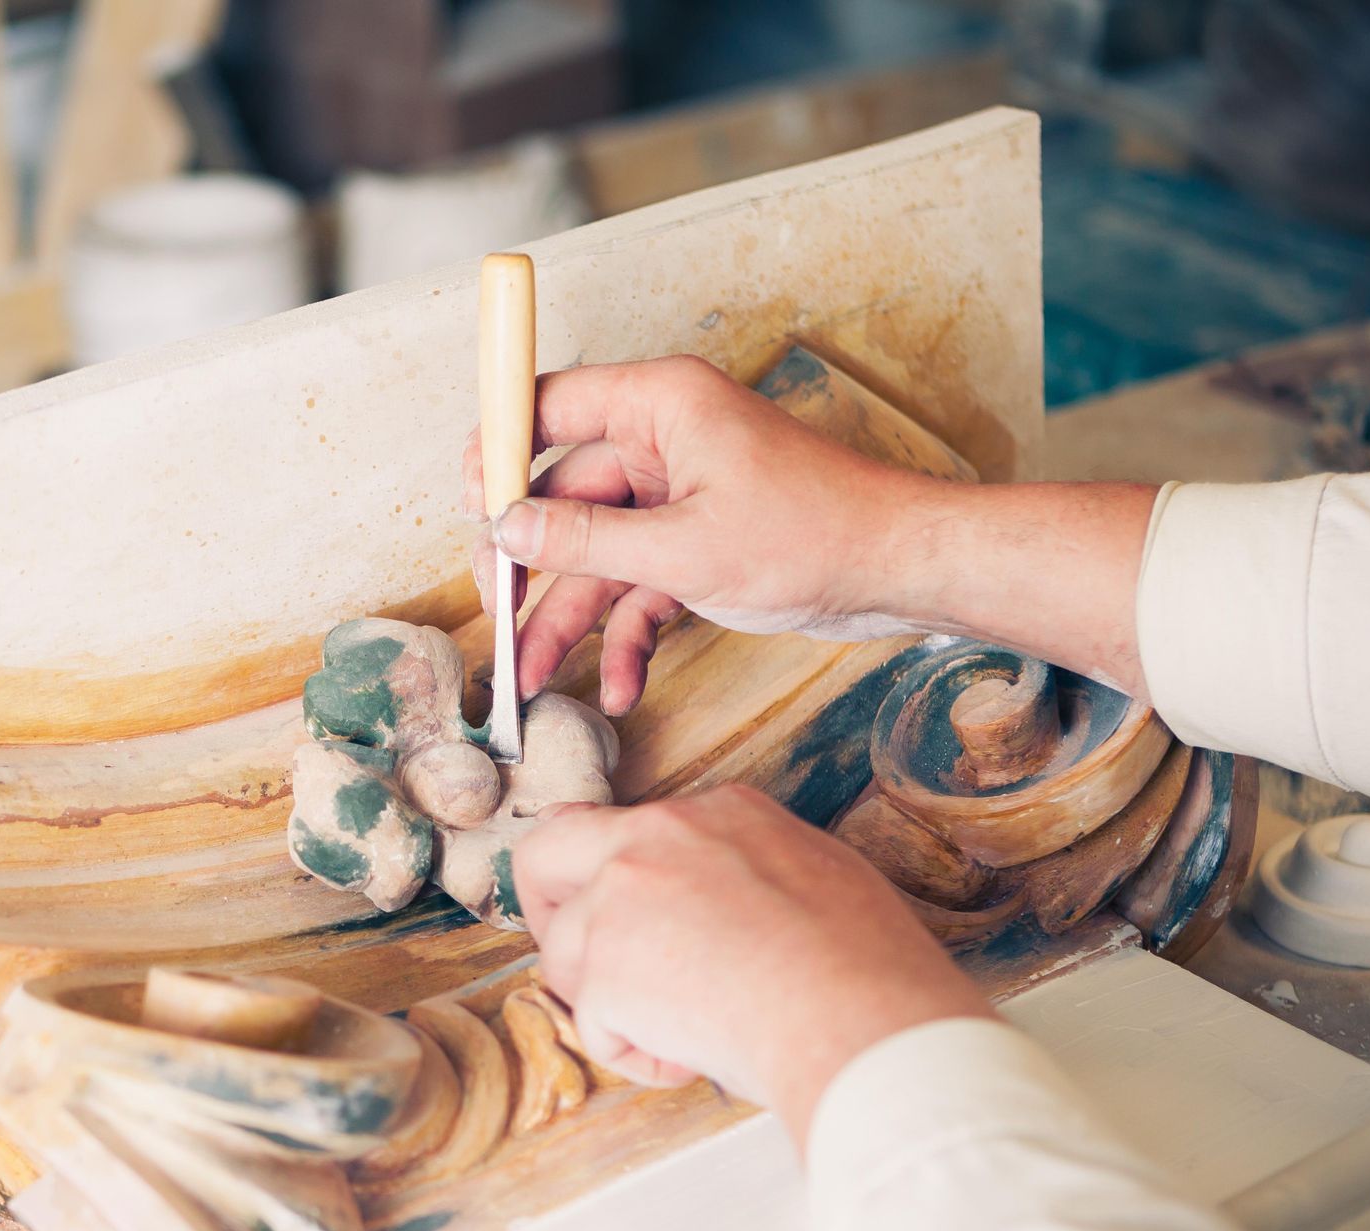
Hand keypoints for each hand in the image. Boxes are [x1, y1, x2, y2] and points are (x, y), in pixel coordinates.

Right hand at [461, 355, 1158, 708]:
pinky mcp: (700, 544)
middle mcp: (663, 441)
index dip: (499, 453)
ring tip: (536, 682)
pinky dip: (628, 633)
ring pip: (598, 554)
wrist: (901, 572)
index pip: (549, 406)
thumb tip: (505, 528)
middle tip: (497, 618)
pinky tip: (618, 687)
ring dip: (570, 620)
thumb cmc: (814, 535)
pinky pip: (641, 585)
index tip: (468, 509)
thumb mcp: (683, 548)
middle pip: (564, 495)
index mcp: (660, 404)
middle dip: (529, 567)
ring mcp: (680, 496)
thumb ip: (585, 540)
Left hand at [514, 785, 990, 1137]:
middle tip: (586, 965)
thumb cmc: (865, 966)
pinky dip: (639, 1057)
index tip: (641, 924)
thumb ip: (749, 872)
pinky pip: (595, 1027)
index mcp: (716, 812)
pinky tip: (696, 1059)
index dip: (627, 888)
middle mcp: (654, 837)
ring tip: (685, 1035)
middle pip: (547, 852)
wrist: (858, 1015)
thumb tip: (730, 909)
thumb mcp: (818, 875)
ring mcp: (619, 899)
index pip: (631, 832)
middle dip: (547, 910)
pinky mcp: (603, 969)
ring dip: (611, 1006)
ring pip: (565, 956)